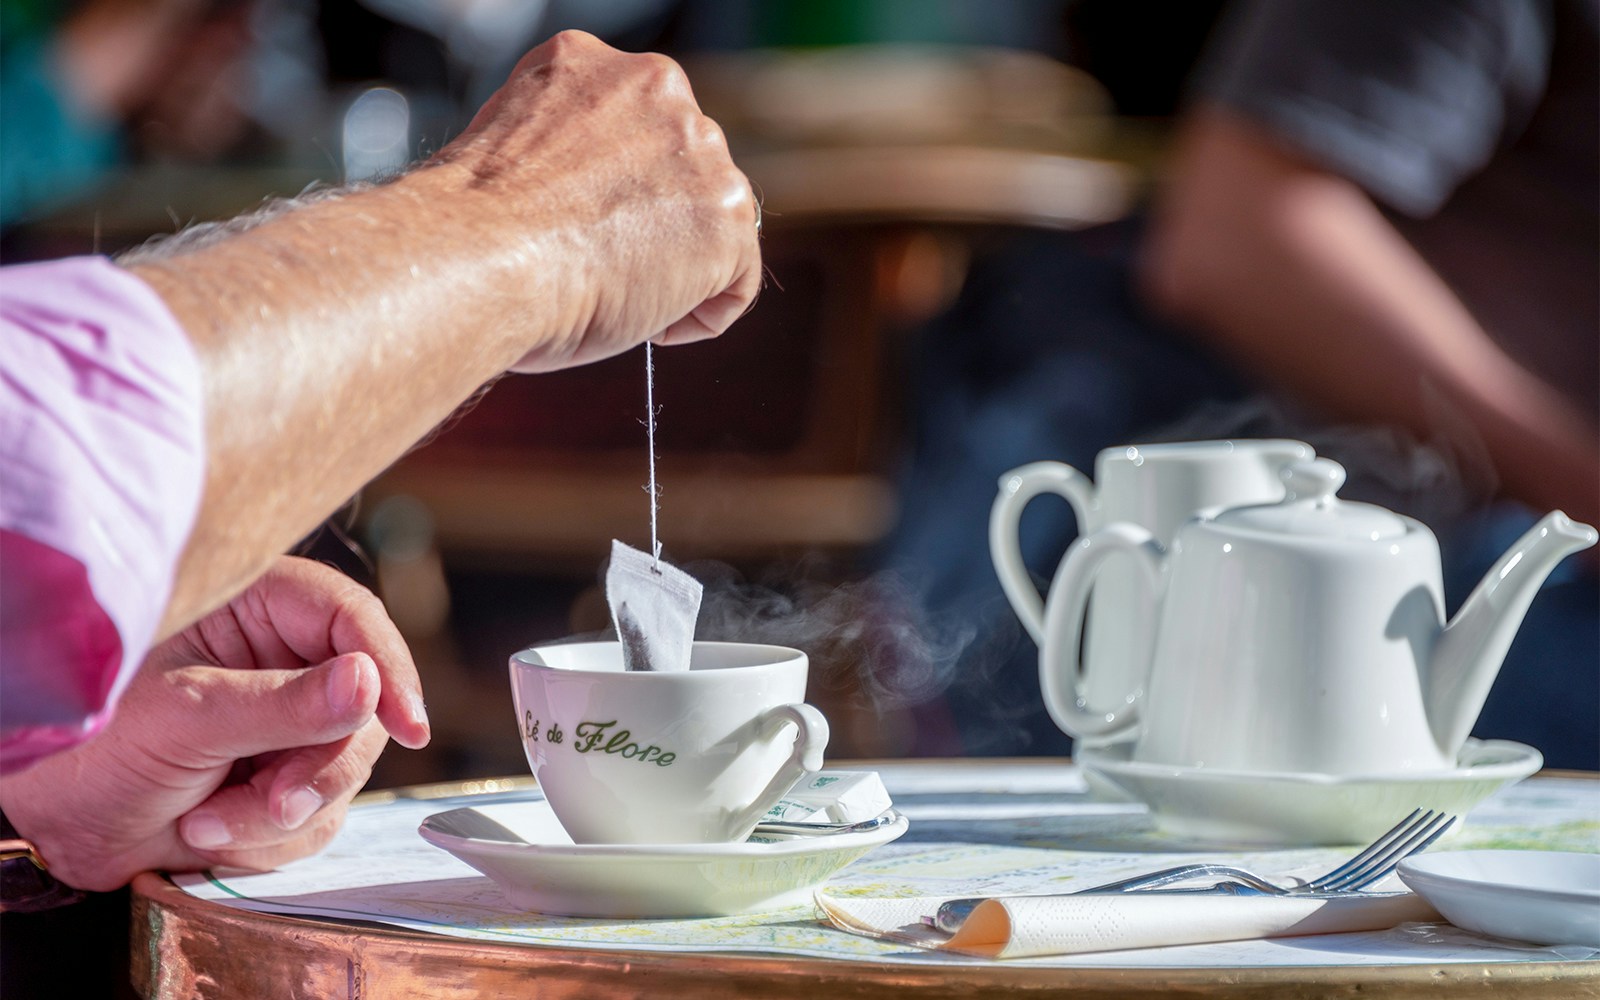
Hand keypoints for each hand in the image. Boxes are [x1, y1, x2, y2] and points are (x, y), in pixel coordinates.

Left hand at [0, 557, 428, 891]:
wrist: (50, 823)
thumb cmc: (92, 741)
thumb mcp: (186, 718)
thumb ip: (281, 705)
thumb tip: (368, 683)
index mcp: (258, 608)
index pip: (352, 619)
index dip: (388, 669)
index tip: (406, 727)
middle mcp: (285, 661)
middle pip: (364, 709)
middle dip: (320, 769)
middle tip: (274, 804)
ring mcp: (289, 724)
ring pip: (345, 771)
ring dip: (281, 814)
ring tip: (204, 824)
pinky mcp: (283, 779)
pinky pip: (320, 817)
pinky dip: (268, 842)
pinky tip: (207, 834)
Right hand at [422, 30, 763, 371]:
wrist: (479, 261)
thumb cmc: (473, 233)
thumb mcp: (516, 154)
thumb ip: (570, 159)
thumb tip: (591, 207)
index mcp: (592, 64)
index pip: (638, 128)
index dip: (616, 190)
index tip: (586, 229)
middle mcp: (656, 90)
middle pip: (685, 168)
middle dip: (655, 224)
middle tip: (604, 268)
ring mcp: (699, 151)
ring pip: (715, 221)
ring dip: (678, 269)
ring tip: (618, 296)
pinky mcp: (726, 217)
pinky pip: (738, 281)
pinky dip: (701, 315)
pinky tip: (650, 324)